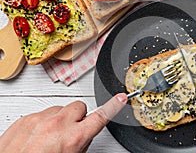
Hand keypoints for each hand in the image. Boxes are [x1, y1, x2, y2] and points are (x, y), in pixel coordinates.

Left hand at [0, 93, 127, 152]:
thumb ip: (82, 143)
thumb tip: (84, 135)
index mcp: (73, 137)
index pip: (100, 116)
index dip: (113, 106)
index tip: (121, 98)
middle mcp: (58, 124)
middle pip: (79, 107)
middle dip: (79, 117)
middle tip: (71, 131)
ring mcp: (41, 119)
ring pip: (60, 109)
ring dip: (60, 120)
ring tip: (50, 137)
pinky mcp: (26, 118)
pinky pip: (43, 113)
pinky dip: (44, 122)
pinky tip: (38, 137)